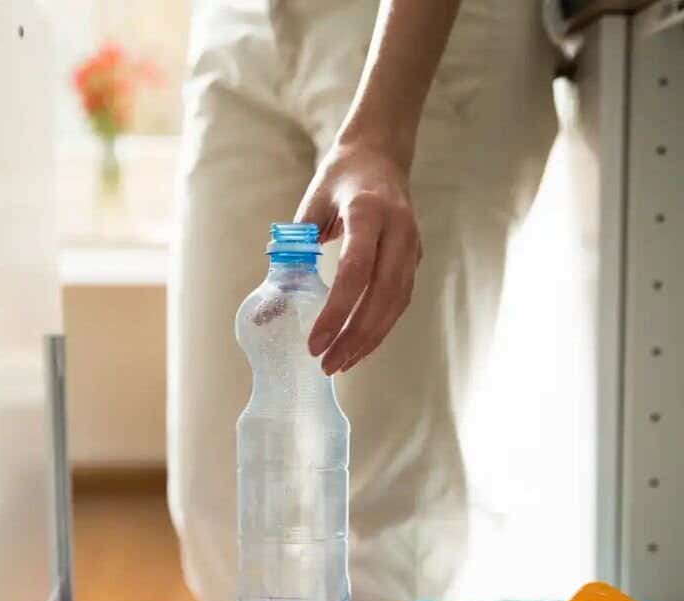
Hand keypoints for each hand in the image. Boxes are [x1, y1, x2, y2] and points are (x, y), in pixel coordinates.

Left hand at [293, 143, 422, 374]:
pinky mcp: (415, 257)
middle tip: (326, 365)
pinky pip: (400, 299)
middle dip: (354, 336)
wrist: (381, 153)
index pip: (354, 271)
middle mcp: (398, 230)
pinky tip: (359, 345)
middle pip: (381, 295)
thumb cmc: (339, 177)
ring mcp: (412, 244)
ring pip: (396, 303)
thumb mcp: (310, 204)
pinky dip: (381, 326)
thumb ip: (292, 250)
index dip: (335, 312)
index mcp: (369, 212)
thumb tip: (267, 306)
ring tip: (341, 363)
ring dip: (370, 339)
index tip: (315, 342)